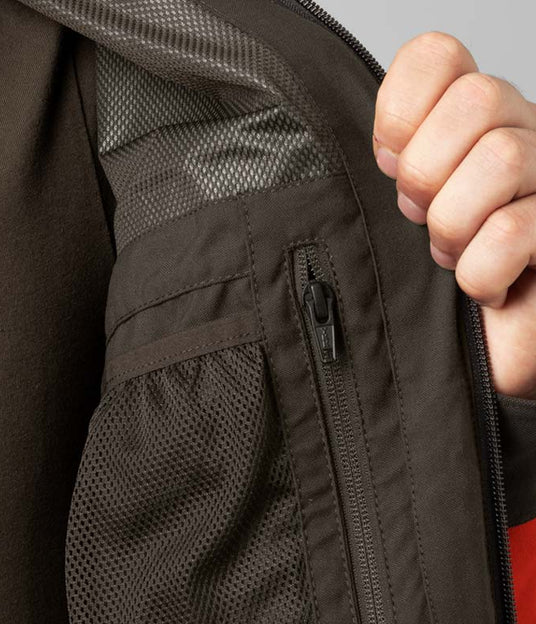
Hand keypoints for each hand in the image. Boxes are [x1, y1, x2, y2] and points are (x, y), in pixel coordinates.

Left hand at [372, 32, 535, 400]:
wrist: (468, 366)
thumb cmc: (424, 297)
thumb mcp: (383, 226)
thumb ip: (369, 178)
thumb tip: (309, 152)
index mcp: (468, 126)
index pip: (438, 56)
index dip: (401, 109)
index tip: (386, 166)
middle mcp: (518, 139)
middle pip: (478, 98)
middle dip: (428, 175)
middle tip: (418, 222)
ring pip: (503, 157)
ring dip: (455, 225)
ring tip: (450, 259)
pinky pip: (516, 229)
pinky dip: (482, 271)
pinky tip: (483, 289)